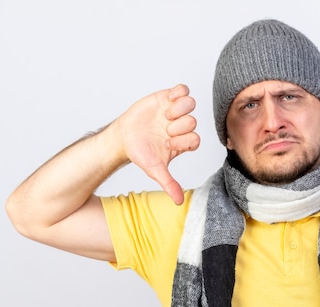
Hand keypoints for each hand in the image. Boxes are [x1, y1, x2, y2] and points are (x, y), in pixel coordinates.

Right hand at [116, 84, 200, 203]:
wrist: (123, 138)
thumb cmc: (140, 153)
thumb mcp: (155, 170)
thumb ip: (169, 183)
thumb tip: (179, 202)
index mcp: (183, 143)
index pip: (196, 139)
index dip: (184, 141)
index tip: (167, 144)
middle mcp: (182, 127)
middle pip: (193, 121)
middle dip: (178, 126)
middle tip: (163, 130)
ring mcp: (175, 112)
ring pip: (190, 104)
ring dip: (179, 109)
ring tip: (165, 115)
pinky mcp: (166, 98)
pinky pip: (182, 90)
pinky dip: (178, 92)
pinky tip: (168, 100)